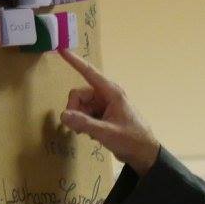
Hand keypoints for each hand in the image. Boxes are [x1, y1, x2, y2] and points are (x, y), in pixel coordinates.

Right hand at [58, 50, 159, 174]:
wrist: (143, 153)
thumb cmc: (131, 139)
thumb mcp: (107, 132)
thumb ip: (84, 123)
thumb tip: (63, 115)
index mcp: (111, 92)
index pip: (89, 72)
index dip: (74, 61)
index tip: (61, 49)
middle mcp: (106, 95)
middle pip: (78, 95)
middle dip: (74, 110)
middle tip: (76, 128)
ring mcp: (103, 105)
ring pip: (79, 106)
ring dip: (78, 119)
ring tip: (87, 133)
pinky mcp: (102, 115)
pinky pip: (84, 114)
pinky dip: (83, 123)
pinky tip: (91, 135)